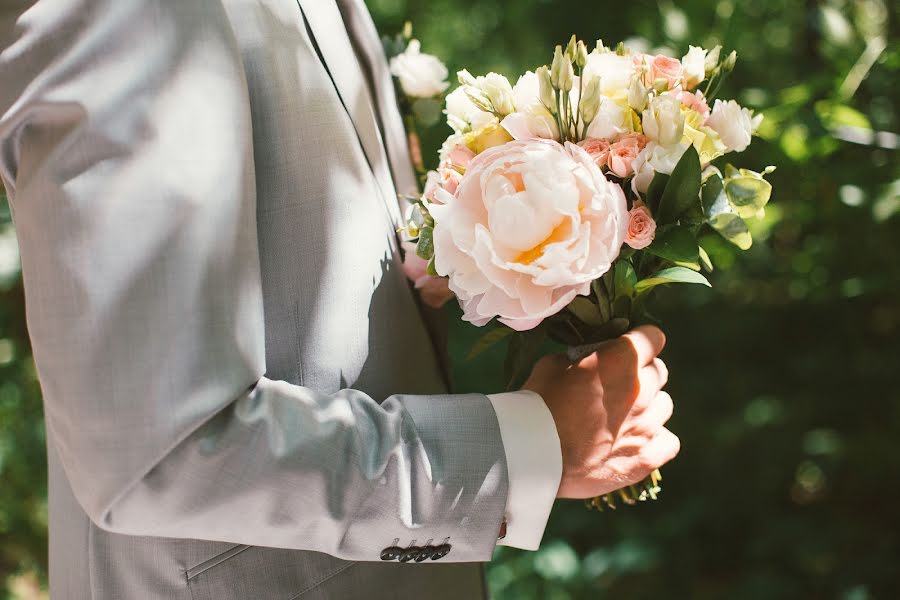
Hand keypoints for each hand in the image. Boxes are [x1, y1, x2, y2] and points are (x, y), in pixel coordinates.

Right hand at [522, 325, 678, 498]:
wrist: (533, 453)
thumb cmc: (537, 404)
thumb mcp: (553, 364)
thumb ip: (583, 358)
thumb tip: (592, 360)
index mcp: (620, 360)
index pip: (652, 337)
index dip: (641, 341)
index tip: (629, 349)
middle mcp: (641, 390)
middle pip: (659, 372)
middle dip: (641, 374)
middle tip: (618, 385)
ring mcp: (647, 426)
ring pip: (664, 405)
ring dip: (648, 407)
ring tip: (624, 416)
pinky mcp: (645, 458)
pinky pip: (669, 442)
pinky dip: (655, 440)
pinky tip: (635, 441)